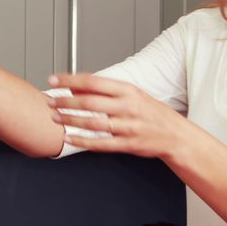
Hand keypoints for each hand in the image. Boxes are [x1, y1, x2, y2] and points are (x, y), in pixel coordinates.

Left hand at [47, 73, 190, 159]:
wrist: (176, 135)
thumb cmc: (153, 113)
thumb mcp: (133, 95)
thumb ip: (105, 91)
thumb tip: (77, 87)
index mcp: (129, 91)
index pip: (94, 82)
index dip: (70, 80)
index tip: (54, 80)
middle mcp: (128, 107)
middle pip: (90, 103)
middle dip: (66, 102)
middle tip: (50, 101)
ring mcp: (128, 127)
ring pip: (93, 123)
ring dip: (71, 120)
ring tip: (56, 117)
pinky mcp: (128, 144)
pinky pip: (101, 144)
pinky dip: (83, 141)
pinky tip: (70, 139)